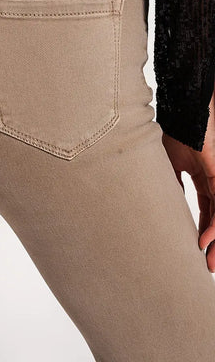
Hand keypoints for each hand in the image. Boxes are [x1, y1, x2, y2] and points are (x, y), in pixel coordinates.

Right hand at [161, 91, 214, 271]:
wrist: (182, 107)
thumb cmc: (173, 127)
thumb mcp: (166, 162)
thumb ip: (169, 183)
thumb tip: (162, 206)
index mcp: (201, 175)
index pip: (205, 209)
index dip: (201, 229)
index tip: (193, 249)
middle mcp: (213, 178)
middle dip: (212, 242)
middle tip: (208, 266)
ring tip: (210, 263)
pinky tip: (206, 240)